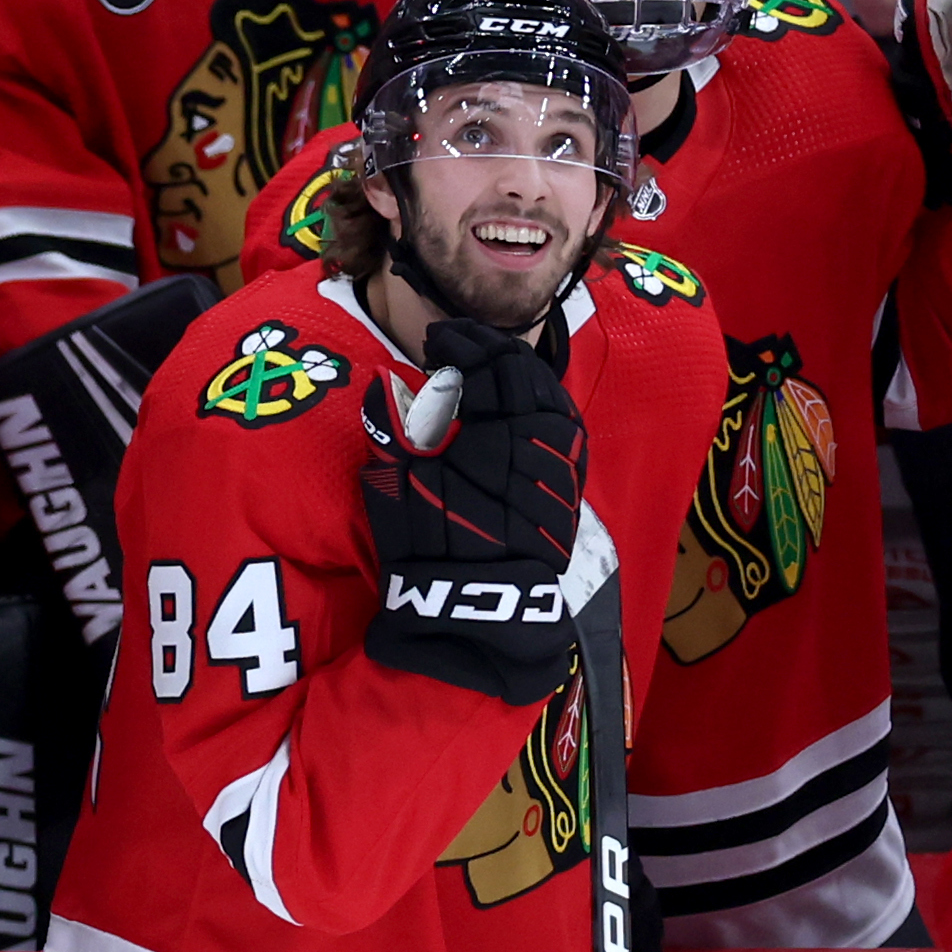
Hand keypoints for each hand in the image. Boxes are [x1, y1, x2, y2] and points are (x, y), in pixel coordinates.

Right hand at [359, 318, 588, 704]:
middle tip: (460, 342)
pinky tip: (519, 403)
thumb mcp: (397, 490)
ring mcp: (561, 465)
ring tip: (488, 365)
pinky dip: (542, 405)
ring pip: (550, 398)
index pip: (489, 367)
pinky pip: (564, 430)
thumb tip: (382, 378)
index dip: (463, 344)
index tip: (436, 337)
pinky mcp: (569, 487)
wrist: (480, 614)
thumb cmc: (430, 553)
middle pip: (525, 376)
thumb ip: (392, 430)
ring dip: (519, 375)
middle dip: (492, 351)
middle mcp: (540, 445)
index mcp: (496, 437)